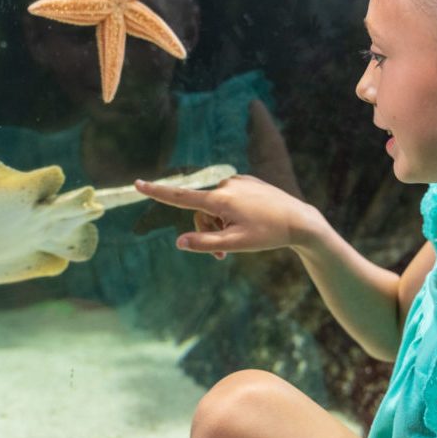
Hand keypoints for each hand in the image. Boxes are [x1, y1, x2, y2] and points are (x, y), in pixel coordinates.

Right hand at [134, 174, 317, 258]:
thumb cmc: (268, 234)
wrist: (300, 220)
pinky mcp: (248, 181)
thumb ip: (205, 243)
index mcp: (220, 199)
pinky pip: (230, 198)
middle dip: (207, 232)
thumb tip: (178, 241)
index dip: (157, 192)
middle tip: (221, 256)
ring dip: (220, 224)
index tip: (137, 183)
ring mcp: (238, 181)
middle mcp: (226, 185)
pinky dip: (232, 212)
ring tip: (240, 237)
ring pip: (216, 206)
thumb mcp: (235, 244)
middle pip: (201, 212)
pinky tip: (252, 221)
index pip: (180, 197)